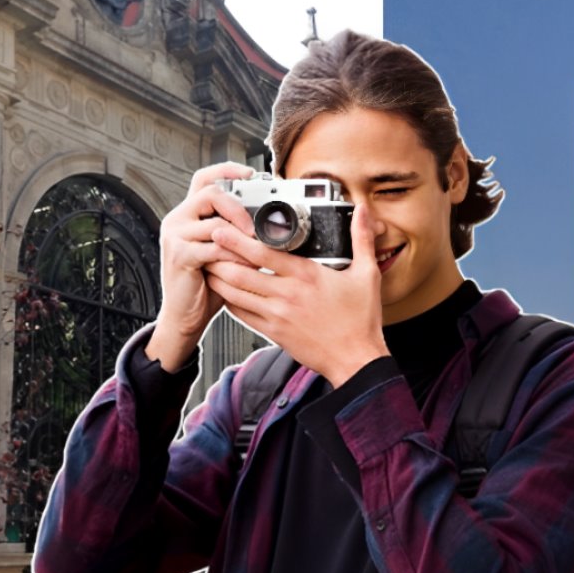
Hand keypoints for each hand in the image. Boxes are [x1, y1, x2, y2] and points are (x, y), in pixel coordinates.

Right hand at [144, 162, 256, 370]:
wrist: (185, 315)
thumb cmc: (207, 284)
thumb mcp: (224, 251)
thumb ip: (236, 232)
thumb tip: (269, 222)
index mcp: (188, 214)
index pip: (204, 178)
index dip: (227, 170)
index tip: (251, 173)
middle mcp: (177, 219)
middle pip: (211, 193)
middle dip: (240, 207)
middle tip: (257, 227)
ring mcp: (175, 236)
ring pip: (215, 222)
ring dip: (241, 238)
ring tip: (255, 252)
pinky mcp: (179, 255)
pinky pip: (214, 248)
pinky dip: (234, 257)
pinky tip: (245, 267)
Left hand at [205, 203, 389, 386]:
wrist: (355, 360)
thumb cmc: (360, 321)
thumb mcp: (367, 274)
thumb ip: (362, 239)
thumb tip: (363, 212)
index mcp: (306, 276)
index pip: (263, 253)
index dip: (237, 240)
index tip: (222, 229)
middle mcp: (287, 295)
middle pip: (240, 273)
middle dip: (219, 257)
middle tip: (206, 244)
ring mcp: (277, 316)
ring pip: (236, 294)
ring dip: (219, 279)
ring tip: (209, 265)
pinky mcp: (273, 332)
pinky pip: (242, 315)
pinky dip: (230, 302)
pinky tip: (225, 293)